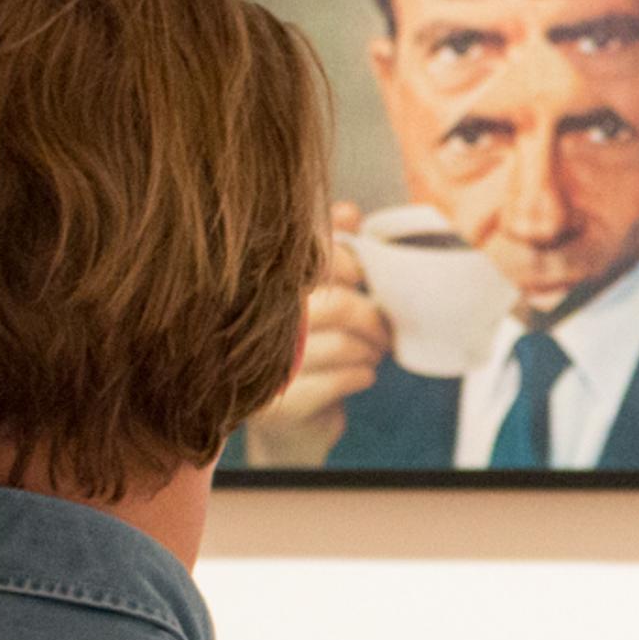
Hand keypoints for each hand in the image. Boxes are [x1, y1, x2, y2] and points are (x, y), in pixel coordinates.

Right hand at [237, 202, 393, 469]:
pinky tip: (362, 375)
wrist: (288, 427)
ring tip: (373, 353)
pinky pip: (341, 380)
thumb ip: (328, 253)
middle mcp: (255, 327)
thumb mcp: (317, 299)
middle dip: (371, 317)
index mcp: (260, 291)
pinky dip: (362, 375)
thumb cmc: (304, 353)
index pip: (314, 263)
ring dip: (371, 350)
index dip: (350, 266)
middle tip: (383, 328)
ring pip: (343, 344)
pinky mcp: (281, 407)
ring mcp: (264, 369)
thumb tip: (347, 212)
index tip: (365, 279)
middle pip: (336, 304)